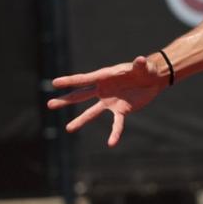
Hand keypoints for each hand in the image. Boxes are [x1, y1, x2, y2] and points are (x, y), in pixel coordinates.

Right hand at [46, 55, 167, 146]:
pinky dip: (114, 133)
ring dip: (80, 120)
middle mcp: (103, 90)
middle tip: (49, 104)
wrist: (153, 79)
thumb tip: (140, 60)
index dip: (69, 81)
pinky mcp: (121, 110)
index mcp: (104, 76)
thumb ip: (139, 65)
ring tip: (68, 129)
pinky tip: (111, 144)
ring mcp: (110, 101)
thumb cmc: (144, 68)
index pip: (83, 79)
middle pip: (80, 95)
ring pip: (92, 112)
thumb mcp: (142, 66)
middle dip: (65, 100)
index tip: (54, 83)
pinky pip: (117, 124)